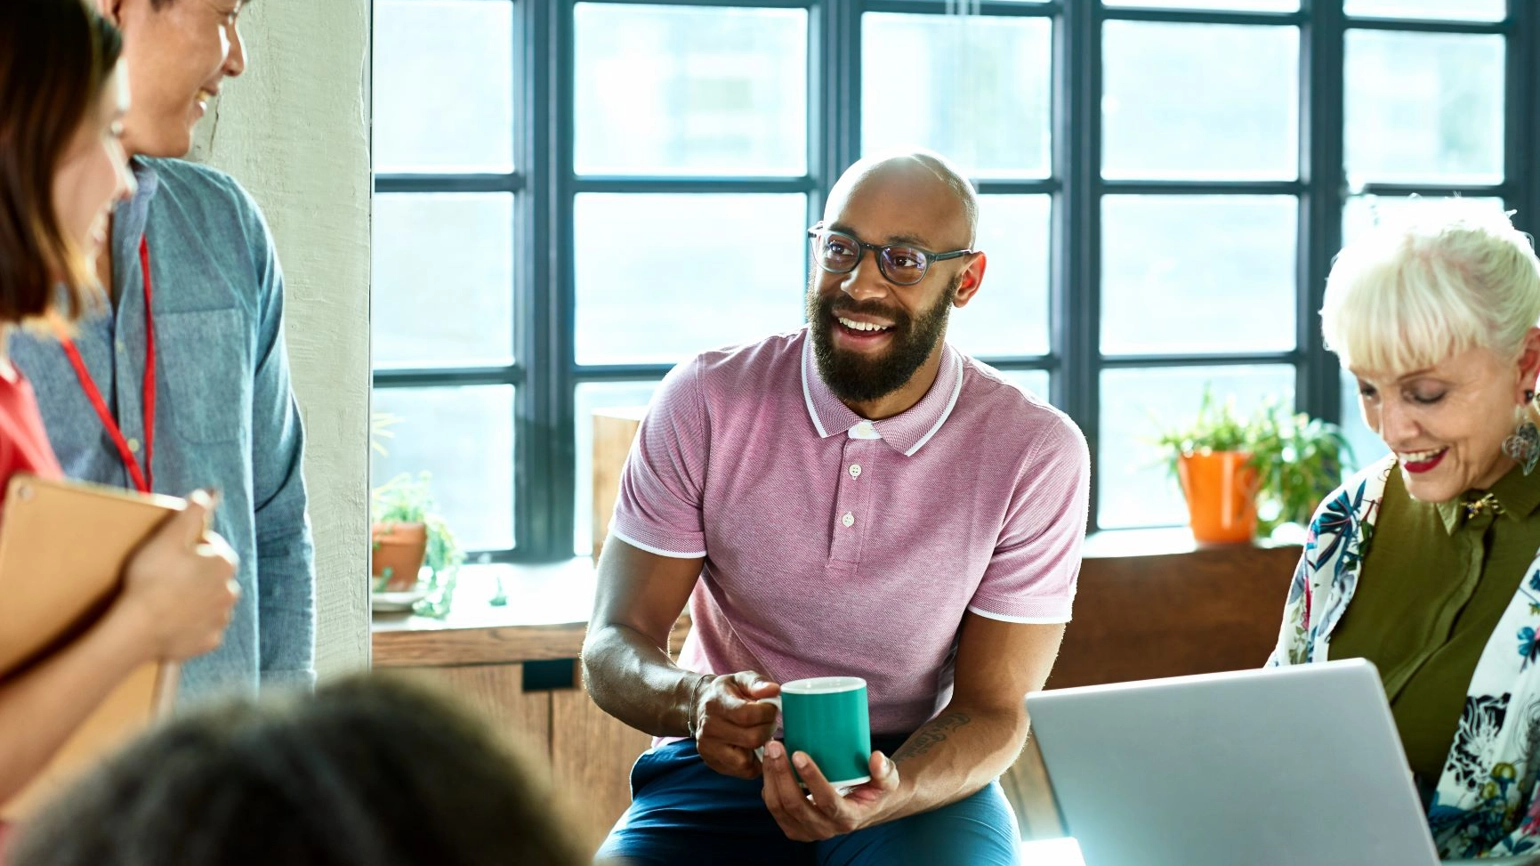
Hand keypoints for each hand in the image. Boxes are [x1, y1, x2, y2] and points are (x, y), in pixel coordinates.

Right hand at [112, 490, 239, 661]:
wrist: (138, 628)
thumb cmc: (151, 579)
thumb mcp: (168, 538)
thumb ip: (192, 513)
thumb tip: (210, 492)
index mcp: (224, 563)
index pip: (210, 547)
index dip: (187, 549)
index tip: (168, 557)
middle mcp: (231, 591)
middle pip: (211, 575)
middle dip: (194, 574)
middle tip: (165, 579)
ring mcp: (221, 618)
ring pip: (209, 601)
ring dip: (194, 599)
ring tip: (167, 601)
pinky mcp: (210, 640)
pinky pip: (202, 627)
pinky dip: (190, 624)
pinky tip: (171, 622)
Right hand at [692, 671, 779, 778]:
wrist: (703, 706)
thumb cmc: (729, 693)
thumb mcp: (741, 679)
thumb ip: (758, 683)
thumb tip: (774, 690)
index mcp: (716, 703)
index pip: (747, 715)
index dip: (767, 712)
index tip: (771, 708)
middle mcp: (709, 728)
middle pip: (751, 739)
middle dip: (768, 730)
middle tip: (768, 722)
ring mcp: (708, 749)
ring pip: (746, 761)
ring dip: (761, 749)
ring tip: (760, 735)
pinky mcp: (713, 763)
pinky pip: (743, 772)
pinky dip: (754, 763)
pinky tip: (754, 748)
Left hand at [761, 741, 903, 840]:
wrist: (867, 808)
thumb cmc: (876, 789)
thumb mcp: (888, 780)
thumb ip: (885, 770)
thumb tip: (876, 757)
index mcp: (847, 818)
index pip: (826, 801)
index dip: (811, 778)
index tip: (799, 753)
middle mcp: (825, 829)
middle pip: (795, 805)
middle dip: (781, 773)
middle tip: (775, 745)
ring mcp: (806, 830)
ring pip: (779, 808)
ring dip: (770, 777)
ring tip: (769, 750)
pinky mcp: (794, 826)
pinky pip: (774, 808)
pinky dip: (768, 785)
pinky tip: (768, 763)